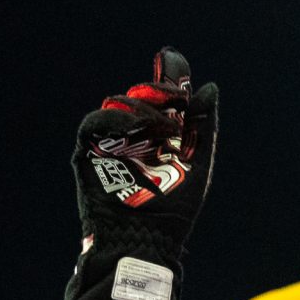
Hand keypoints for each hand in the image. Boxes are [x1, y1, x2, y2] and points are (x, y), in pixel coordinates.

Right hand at [74, 48, 217, 258]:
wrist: (146, 241)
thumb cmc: (173, 211)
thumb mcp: (198, 164)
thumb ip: (204, 126)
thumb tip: (210, 86)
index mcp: (163, 136)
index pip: (163, 97)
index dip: (168, 75)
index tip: (170, 57)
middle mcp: (137, 135)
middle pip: (141, 96)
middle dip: (158, 93)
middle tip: (174, 98)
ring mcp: (112, 143)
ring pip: (119, 105)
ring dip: (142, 108)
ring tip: (164, 127)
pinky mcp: (89, 154)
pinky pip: (94, 124)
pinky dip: (112, 119)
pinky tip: (132, 126)